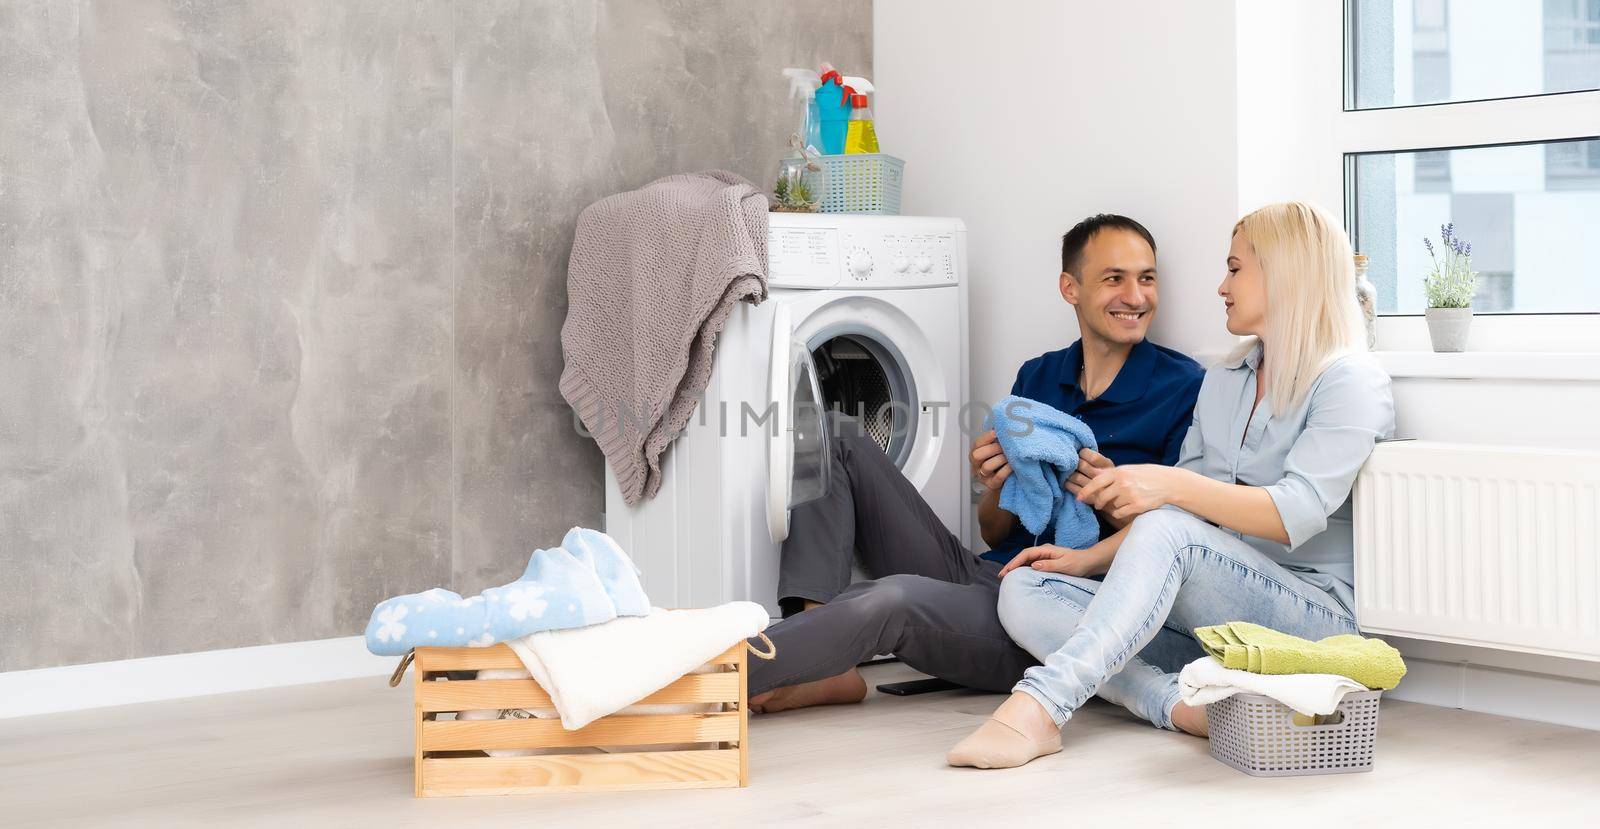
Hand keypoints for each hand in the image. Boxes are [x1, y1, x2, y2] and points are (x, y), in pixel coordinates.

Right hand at [969, 429, 1011, 491]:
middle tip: (1004, 447)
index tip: (996, 432)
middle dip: (992, 449)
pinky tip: (1012, 465)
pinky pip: (998, 477)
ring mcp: (983, 476)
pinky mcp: (992, 484)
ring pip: (986, 466)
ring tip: (1009, 456)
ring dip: (1000, 459)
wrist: (1003, 480)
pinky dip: (1006, 470)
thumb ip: (996, 438)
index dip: (986, 437)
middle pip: (977, 455)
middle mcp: (976, 465)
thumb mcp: (995, 447)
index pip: (977, 443)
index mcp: (976, 452)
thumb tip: (1001, 424)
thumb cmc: (999, 460)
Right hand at [999, 543, 1113, 577]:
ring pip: (1026, 560)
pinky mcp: (1047, 562)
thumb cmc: (1079, 563)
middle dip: (1011, 565)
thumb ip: (1049, 565)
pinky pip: (1031, 564)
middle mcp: (1043, 551)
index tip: (1006, 571)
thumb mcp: (1065, 565)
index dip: (1015, 562)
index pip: (1026, 554)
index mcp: (1046, 550)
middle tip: (1001, 575)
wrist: (1090, 562)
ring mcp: (1045, 556)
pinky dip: (1023, 569)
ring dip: (1016, 567)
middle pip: (1023, 556)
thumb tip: (1033, 565)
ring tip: (1007, 576)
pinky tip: (1020, 576)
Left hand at [1065, 448, 1113, 496]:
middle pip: (1082, 465)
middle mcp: (1104, 478)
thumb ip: (1099, 462)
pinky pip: (1073, 488)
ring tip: (1070, 473)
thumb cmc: (1112, 481)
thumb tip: (1078, 451)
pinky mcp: (1091, 499)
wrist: (1121, 500)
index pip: (1092, 457)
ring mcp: (1097, 489)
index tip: (1080, 455)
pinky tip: (1069, 482)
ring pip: (1076, 477)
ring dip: (1069, 474)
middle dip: (1074, 463)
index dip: (1082, 453)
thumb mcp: (1111, 468)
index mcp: (1109, 467)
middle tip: (1072, 464)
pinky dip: (1068, 484)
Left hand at [1076, 464, 1185, 520]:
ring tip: (1124, 501)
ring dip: (1114, 506)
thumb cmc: (1147, 475)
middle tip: (1099, 504)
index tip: (1079, 498)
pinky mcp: (1136, 506)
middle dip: (1098, 503)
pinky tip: (1127, 508)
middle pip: (1101, 497)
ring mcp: (1130, 495)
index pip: (1096, 482)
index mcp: (1119, 472)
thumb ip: (1112, 473)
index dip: (1086, 491)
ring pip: (1112, 505)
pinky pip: (1119, 513)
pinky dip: (1120, 513)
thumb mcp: (1128, 469)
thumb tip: (1093, 474)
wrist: (1168, 483)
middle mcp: (1123, 483)